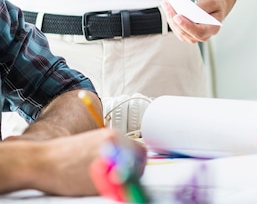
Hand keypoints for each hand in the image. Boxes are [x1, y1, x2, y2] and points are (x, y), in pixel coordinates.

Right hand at [2, 128, 145, 196]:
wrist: (45, 161)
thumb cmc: (66, 154)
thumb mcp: (94, 142)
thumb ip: (113, 148)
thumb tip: (128, 158)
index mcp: (112, 136)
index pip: (140, 150)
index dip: (138, 161)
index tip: (134, 167)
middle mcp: (113, 148)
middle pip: (138, 165)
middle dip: (133, 173)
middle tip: (124, 178)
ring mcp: (107, 165)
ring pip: (129, 179)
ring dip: (124, 182)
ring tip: (110, 182)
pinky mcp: (100, 183)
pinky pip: (115, 189)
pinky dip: (112, 190)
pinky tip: (100, 185)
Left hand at [162, 0, 236, 43]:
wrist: (214, 7)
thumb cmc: (215, 5)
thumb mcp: (212, 1)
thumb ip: (203, 6)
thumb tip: (190, 10)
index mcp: (212, 29)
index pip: (199, 32)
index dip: (187, 26)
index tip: (177, 17)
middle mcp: (203, 36)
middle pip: (185, 32)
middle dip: (174, 19)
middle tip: (168, 5)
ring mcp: (193, 37)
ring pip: (178, 31)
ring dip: (170, 18)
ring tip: (166, 4)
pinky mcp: (186, 34)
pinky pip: (176, 29)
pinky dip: (171, 18)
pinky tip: (167, 8)